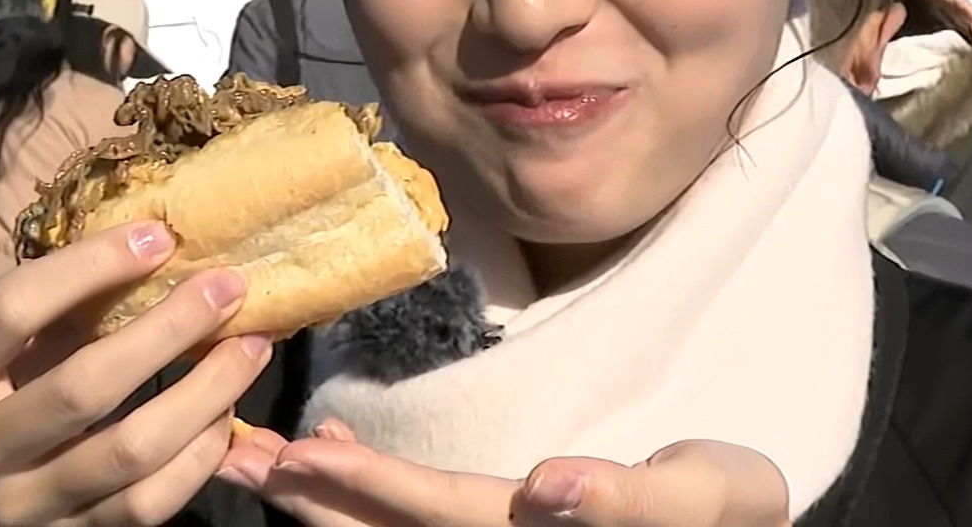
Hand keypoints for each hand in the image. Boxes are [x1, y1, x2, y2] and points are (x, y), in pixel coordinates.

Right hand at [0, 221, 273, 525]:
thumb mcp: (7, 353)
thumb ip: (63, 310)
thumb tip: (161, 245)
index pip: (10, 312)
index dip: (87, 267)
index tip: (158, 237)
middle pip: (81, 388)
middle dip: (167, 330)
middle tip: (228, 288)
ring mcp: (21, 511)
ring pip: (130, 450)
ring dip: (207, 391)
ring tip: (252, 347)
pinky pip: (152, 501)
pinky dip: (201, 452)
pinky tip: (227, 411)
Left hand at [221, 419, 791, 526]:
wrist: (741, 526)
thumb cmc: (728, 511)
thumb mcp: (700, 497)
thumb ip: (623, 498)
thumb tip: (550, 488)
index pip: (443, 516)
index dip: (369, 488)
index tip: (297, 455)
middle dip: (308, 496)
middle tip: (230, 454)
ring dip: (317, 495)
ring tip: (251, 454)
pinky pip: (413, 518)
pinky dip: (362, 488)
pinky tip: (333, 451)